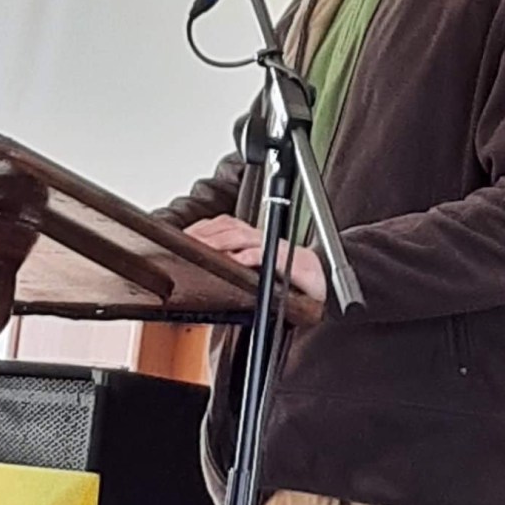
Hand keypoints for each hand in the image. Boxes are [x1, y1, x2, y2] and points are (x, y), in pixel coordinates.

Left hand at [185, 215, 326, 303]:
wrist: (322, 280)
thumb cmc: (289, 277)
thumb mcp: (257, 269)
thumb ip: (237, 265)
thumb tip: (211, 269)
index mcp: (252, 238)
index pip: (221, 225)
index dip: (201, 228)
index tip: (181, 236)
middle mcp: (261, 238)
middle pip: (227, 227)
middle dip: (204, 234)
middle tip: (185, 243)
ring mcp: (272, 247)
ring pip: (240, 236)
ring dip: (219, 241)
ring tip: (202, 249)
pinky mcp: (284, 259)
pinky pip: (263, 254)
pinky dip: (246, 256)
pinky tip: (234, 260)